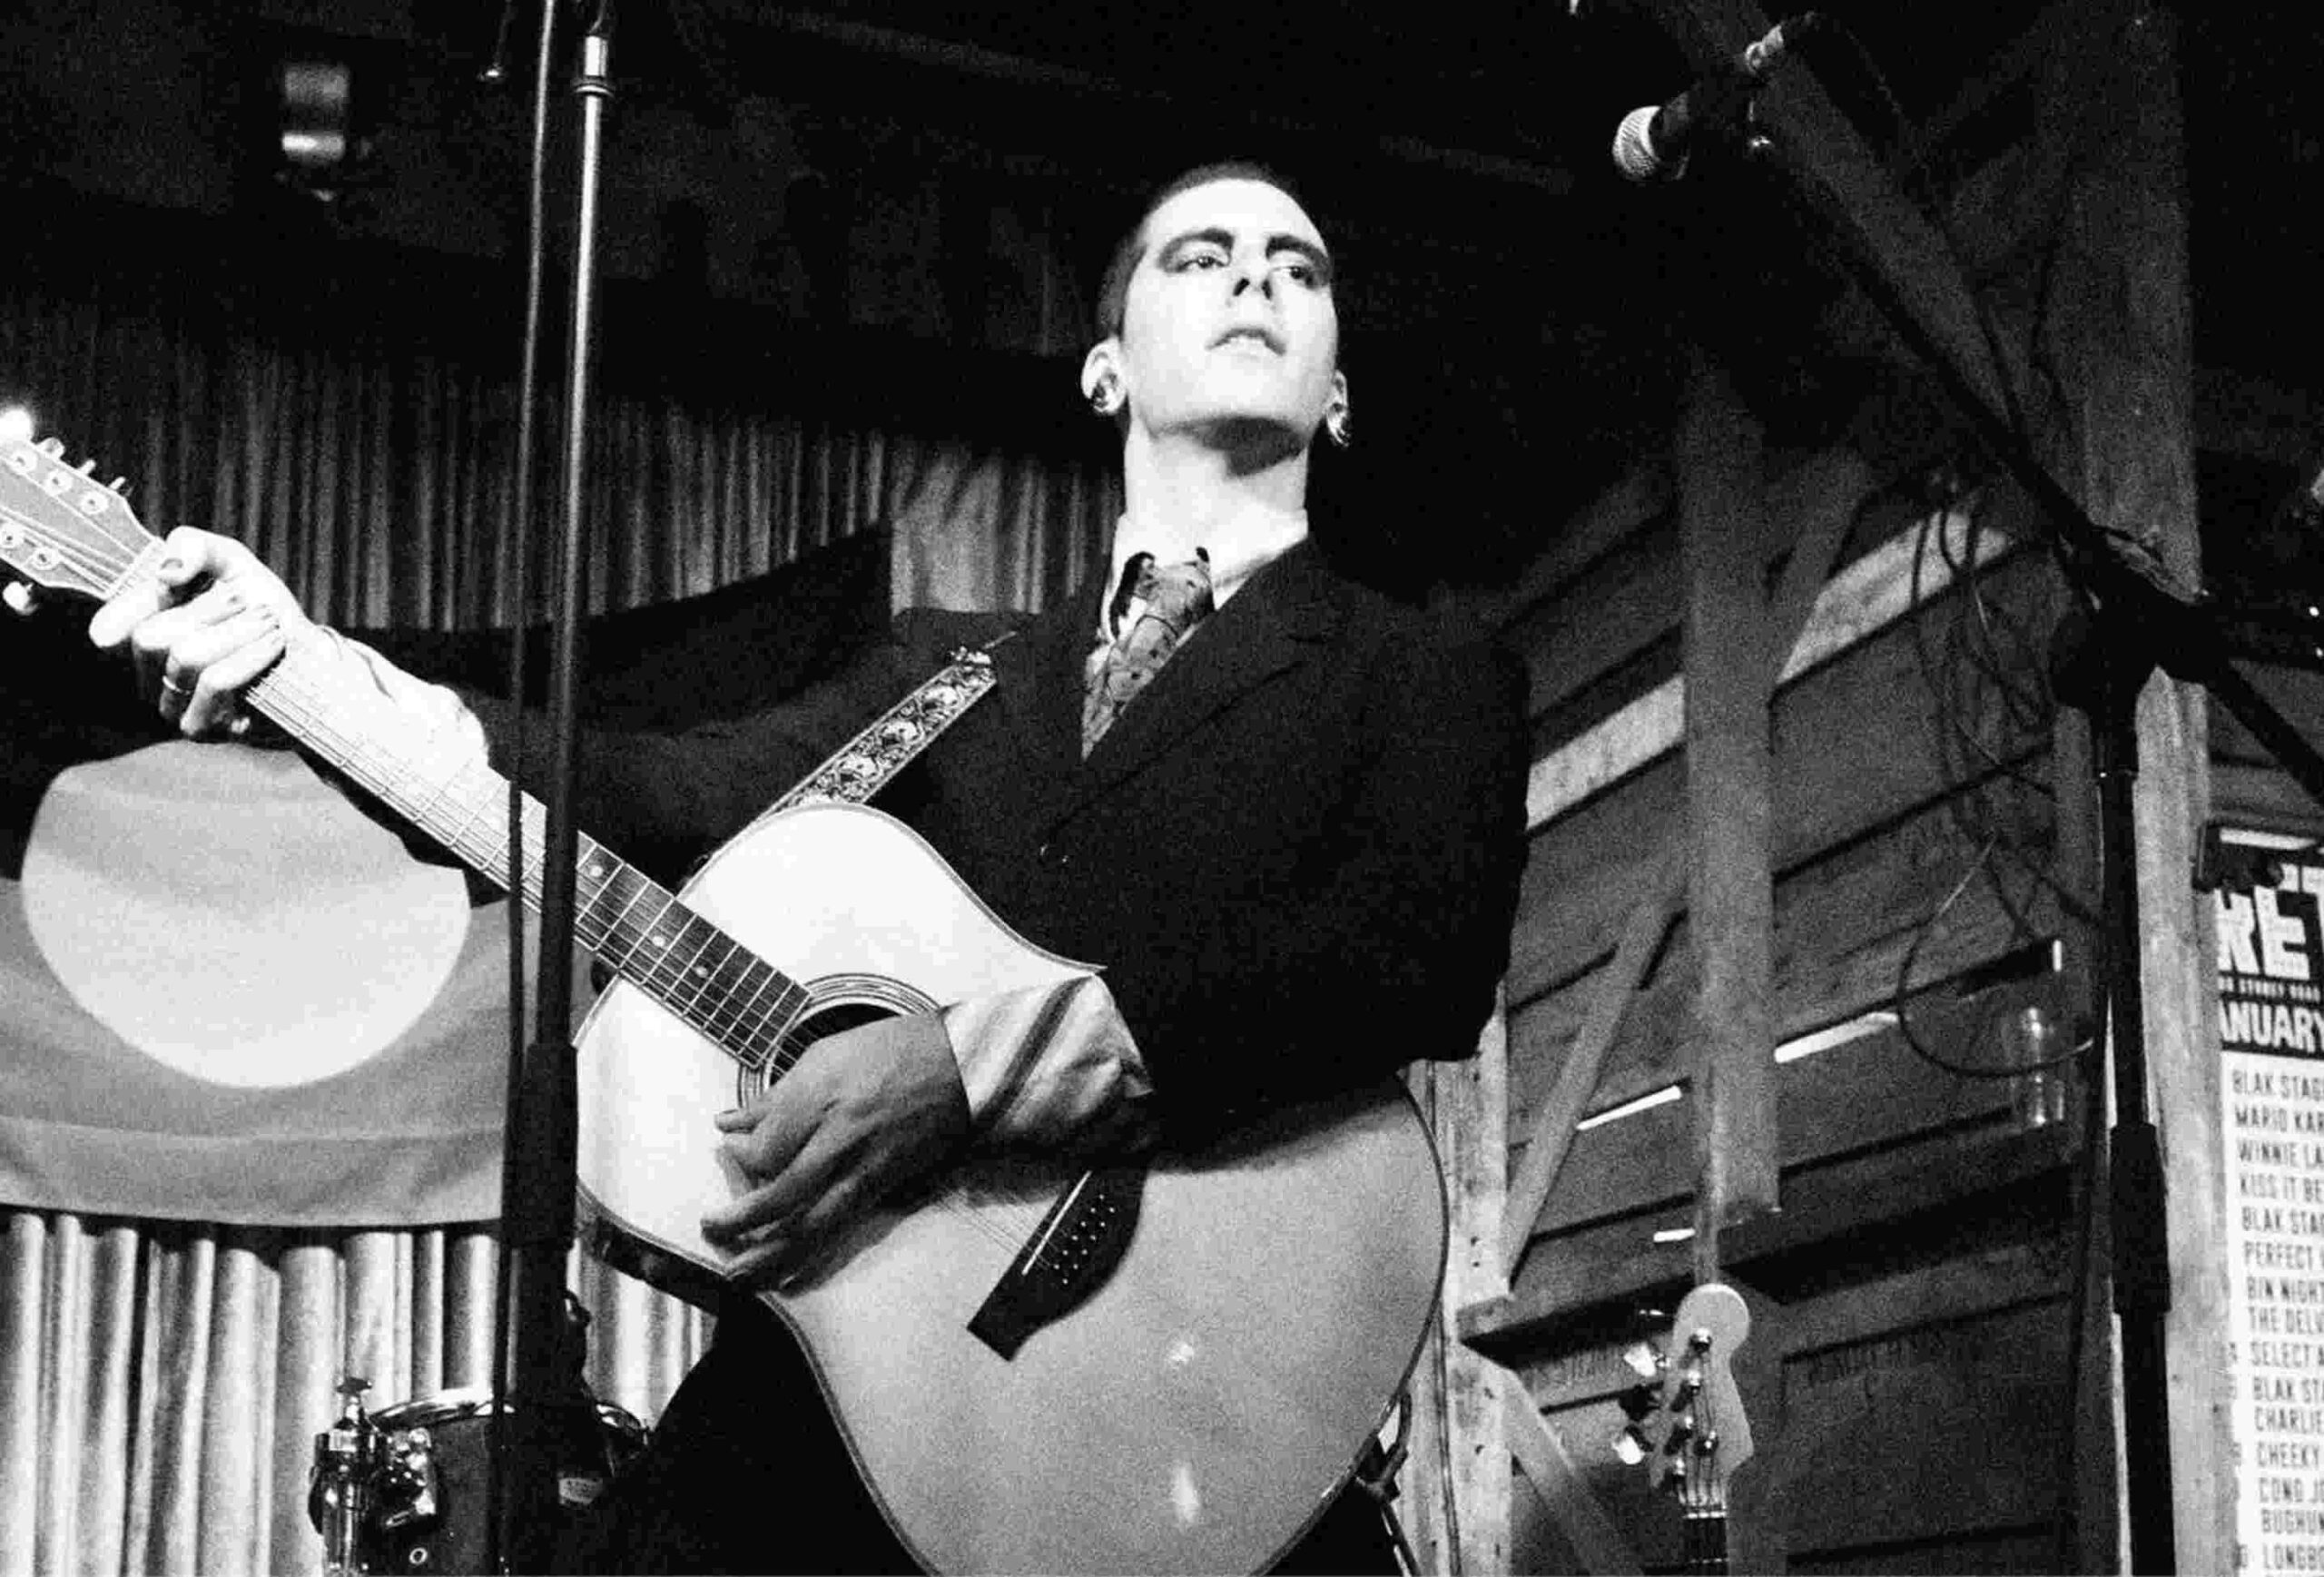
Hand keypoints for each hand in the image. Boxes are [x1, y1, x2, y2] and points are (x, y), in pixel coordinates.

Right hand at [86, 527, 308, 737]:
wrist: (307, 654)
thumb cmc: (257, 605)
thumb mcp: (226, 559)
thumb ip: (191, 546)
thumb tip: (167, 572)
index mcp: (136, 635)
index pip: (107, 628)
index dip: (142, 600)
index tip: (183, 582)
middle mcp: (144, 675)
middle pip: (150, 638)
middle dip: (209, 611)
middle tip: (247, 601)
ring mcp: (168, 706)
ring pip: (186, 658)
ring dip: (239, 631)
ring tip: (268, 621)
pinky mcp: (200, 728)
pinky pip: (214, 682)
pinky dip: (249, 655)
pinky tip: (272, 643)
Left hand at [702, 1010, 969, 1285]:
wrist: (959, 1066)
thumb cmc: (891, 1050)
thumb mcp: (824, 1056)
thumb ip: (775, 1097)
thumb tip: (730, 1121)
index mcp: (816, 1097)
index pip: (764, 1148)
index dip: (740, 1158)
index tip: (731, 1153)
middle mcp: (835, 1137)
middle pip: (779, 1194)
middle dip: (739, 1220)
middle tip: (711, 1228)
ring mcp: (861, 1166)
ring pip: (808, 1223)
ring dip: (767, 1255)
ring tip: (736, 1275)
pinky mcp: (882, 1185)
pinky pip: (838, 1227)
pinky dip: (807, 1254)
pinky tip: (785, 1273)